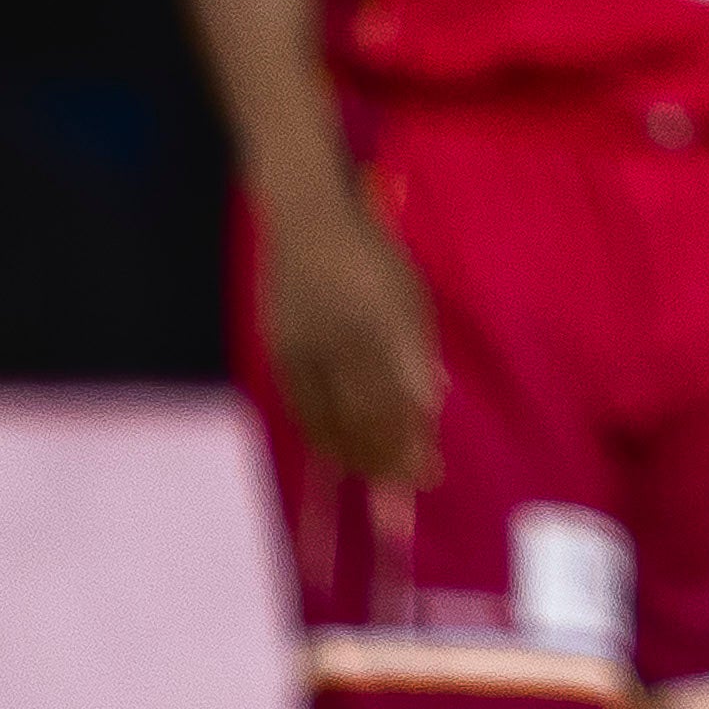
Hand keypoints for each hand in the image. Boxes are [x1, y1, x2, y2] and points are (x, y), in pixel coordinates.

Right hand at [259, 192, 444, 484]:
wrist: (308, 221)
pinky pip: (299, 406)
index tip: (429, 472)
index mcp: (388, 327)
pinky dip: (318, 436)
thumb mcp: (411, 298)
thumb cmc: (372, 257)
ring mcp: (308, 348)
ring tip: (372, 480)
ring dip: (354, 456)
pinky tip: (332, 456)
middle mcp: (348, 343)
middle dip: (388, 459)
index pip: (404, 401)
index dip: (415, 442)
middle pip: (368, 418)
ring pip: (330, 419)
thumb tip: (427, 404)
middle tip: (404, 487)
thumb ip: (417, 352)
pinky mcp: (279, 350)